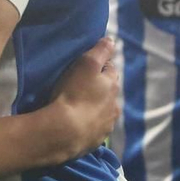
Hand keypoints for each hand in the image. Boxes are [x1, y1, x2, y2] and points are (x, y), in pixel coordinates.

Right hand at [45, 39, 119, 161]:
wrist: (64, 131)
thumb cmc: (74, 93)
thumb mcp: (86, 64)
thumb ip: (100, 51)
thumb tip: (111, 40)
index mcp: (112, 85)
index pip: (110, 69)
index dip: (99, 67)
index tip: (86, 68)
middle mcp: (115, 105)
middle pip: (108, 92)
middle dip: (99, 89)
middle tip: (81, 88)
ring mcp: (107, 124)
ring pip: (104, 111)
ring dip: (95, 108)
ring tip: (79, 108)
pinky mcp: (97, 140)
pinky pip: (95, 128)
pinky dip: (90, 124)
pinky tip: (78, 124)